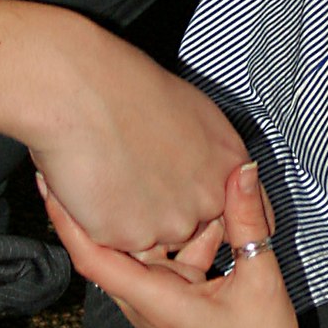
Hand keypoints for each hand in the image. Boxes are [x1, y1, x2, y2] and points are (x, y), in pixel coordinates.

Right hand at [26, 25, 251, 254]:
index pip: (245, 218)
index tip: (192, 205)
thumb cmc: (128, 86)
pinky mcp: (129, 239)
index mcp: (230, 166)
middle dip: (166, 212)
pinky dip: (100, 219)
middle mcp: (208, 201)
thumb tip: (210, 167)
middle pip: (191, 228)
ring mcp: (170, 224)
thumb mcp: (195, 112)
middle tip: (136, 174)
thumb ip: (210, 152)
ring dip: (132, 216)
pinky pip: (115, 240)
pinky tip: (91, 182)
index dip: (218, 216)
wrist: (82, 90)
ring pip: (151, 237)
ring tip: (110, 171)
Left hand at [44, 160, 315, 327]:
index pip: (93, 259)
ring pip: (148, 248)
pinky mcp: (176, 300)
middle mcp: (147, 302)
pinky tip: (211, 210)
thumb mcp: (261, 280)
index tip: (49, 183)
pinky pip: (171, 258)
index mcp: (156, 301)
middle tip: (106, 155)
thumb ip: (248, 223)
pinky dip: (185, 234)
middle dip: (110, 202)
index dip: (66, 221)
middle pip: (116, 245)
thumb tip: (243, 170)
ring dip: (159, 217)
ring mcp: (160, 302)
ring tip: (167, 173)